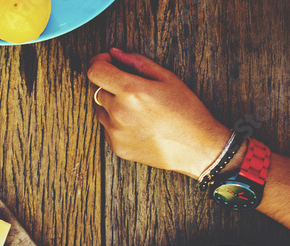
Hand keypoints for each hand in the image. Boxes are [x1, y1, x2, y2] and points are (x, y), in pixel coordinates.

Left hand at [87, 49, 231, 178]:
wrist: (194, 147)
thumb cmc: (185, 110)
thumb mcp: (166, 78)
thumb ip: (137, 62)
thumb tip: (115, 53)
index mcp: (131, 92)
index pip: (95, 72)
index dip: (99, 62)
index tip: (107, 61)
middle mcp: (118, 113)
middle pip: (96, 90)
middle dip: (108, 82)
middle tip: (128, 84)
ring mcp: (115, 133)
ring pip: (100, 110)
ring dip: (110, 103)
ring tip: (136, 106)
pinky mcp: (117, 147)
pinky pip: (107, 128)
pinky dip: (115, 122)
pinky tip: (137, 122)